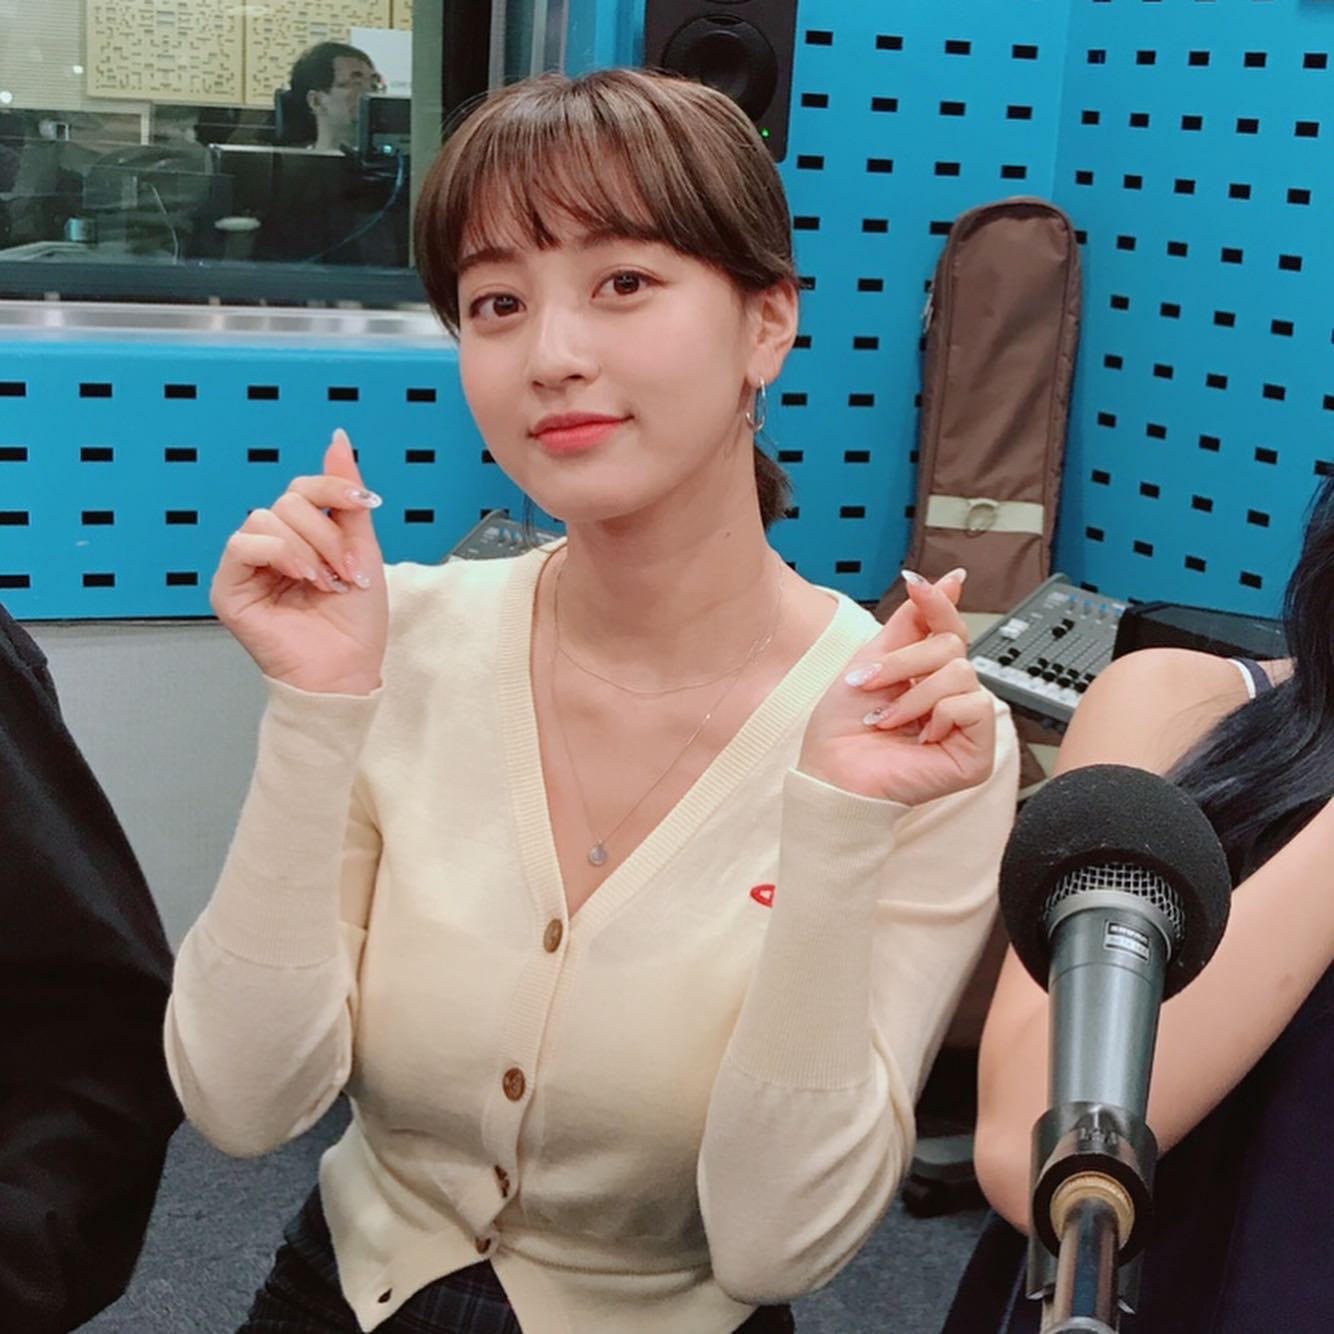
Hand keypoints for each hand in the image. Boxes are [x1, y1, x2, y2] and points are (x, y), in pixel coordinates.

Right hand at [210, 429, 387, 694]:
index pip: (303, 489)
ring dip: (309, 549)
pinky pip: (243, 544)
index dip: (332, 489)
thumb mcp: (363, 550)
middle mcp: (272, 548)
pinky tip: (303, 577)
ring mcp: (248, 567)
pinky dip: (280, 555)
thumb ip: (346, 499)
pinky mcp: (229, 587)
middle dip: (328, 534)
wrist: (347, 670)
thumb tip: (337, 442)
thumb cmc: (356, 625)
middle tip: (347, 570)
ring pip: (268, 519)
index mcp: (301, 537)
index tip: (364, 503)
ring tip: (327, 582)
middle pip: (289, 502)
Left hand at [797, 569, 995, 805]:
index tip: (919, 587)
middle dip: (904, 661)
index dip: (939, 604)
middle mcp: (951, 697)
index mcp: (928, 675)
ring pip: (961, 673)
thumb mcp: (871, 660)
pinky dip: (939, 715)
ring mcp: (966, 725)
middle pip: (951, 645)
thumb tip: (940, 582)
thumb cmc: (843, 729)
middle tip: (869, 682)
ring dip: (914, 694)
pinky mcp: (977, 753)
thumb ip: (910, 623)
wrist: (832, 773)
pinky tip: (918, 737)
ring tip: (886, 719)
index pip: (948, 629)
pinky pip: (975, 706)